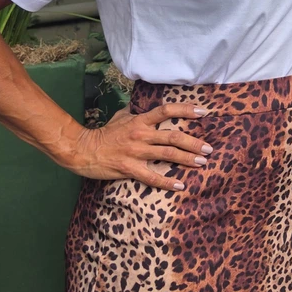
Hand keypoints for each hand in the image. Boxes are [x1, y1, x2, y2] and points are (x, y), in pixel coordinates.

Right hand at [57, 103, 210, 190]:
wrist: (82, 150)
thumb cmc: (104, 134)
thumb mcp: (121, 117)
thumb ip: (136, 112)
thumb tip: (144, 106)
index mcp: (140, 120)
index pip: (166, 111)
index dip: (186, 110)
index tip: (204, 112)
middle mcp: (141, 135)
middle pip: (173, 137)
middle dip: (194, 143)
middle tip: (209, 149)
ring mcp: (136, 152)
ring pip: (167, 155)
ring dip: (187, 159)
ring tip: (202, 162)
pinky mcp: (130, 168)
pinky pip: (152, 176)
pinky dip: (167, 182)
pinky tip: (180, 185)